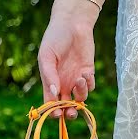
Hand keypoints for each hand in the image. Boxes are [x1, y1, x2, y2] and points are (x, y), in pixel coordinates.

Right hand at [37, 0, 97, 118]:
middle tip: (71, 111)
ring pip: (80, 98)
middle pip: (67, 106)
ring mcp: (76, 79)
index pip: (51, 103)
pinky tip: (85, 73)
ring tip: (79, 79)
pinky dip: (89, 84)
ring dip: (80, 94)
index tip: (56, 114)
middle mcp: (63, 83)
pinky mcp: (88, 72)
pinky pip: (90, 86)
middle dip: (69, 112)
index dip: (53, 112)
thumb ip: (49, 75)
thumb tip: (54, 94)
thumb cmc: (55, 38)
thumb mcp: (47, 56)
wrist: (72, 24)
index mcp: (50, 81)